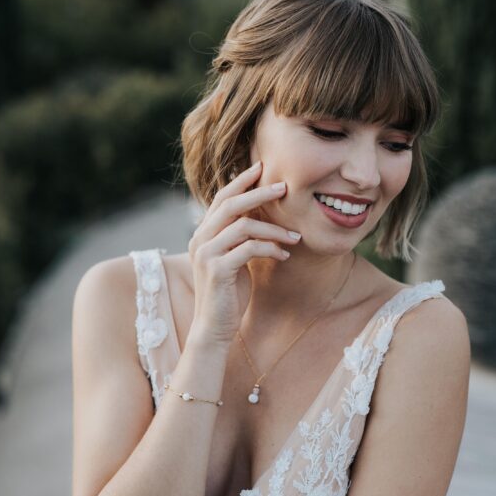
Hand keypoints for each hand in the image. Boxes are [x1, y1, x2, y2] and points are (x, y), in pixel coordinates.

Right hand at [187, 161, 300, 347]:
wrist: (215, 327)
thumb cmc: (229, 293)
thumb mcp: (235, 259)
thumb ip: (241, 238)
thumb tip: (261, 216)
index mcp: (204, 233)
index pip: (222, 198)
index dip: (241, 181)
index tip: (262, 168)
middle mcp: (200, 239)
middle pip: (230, 204)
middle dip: (258, 192)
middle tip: (284, 187)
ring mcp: (206, 253)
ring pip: (243, 225)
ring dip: (274, 229)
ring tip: (295, 236)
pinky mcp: (217, 269)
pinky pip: (249, 248)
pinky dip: (271, 249)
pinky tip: (284, 255)